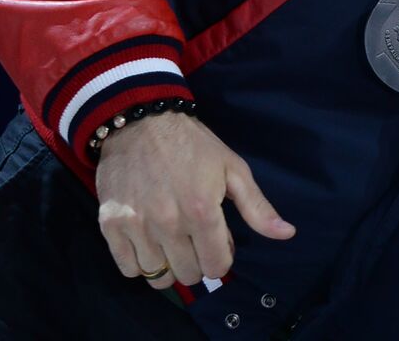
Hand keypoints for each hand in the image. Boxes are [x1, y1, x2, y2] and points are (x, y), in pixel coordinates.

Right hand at [96, 110, 295, 289]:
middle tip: (194, 239)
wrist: (141, 122)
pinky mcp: (111, 225)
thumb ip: (257, 207)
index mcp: (202, 210)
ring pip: (157, 276)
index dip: (221, 257)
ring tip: (171, 241)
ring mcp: (137, 226)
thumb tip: (287, 234)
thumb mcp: (233, 169)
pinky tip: (149, 243)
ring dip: (169, 265)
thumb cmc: (193, 145)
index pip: (216, 265)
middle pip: (189, 274)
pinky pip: (128, 268)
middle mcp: (168, 223)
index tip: (217, 242)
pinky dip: (140, 263)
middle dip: (197, 261)